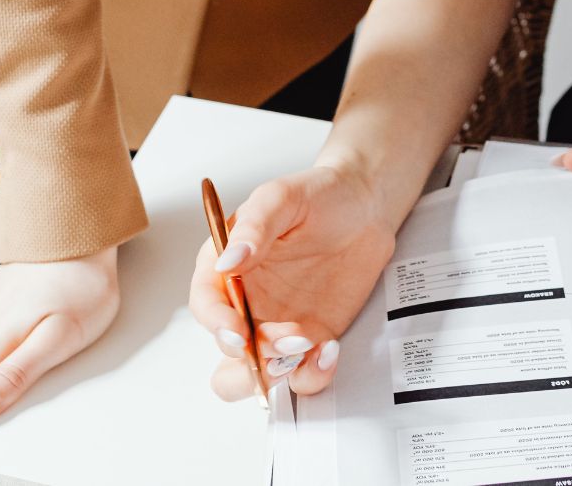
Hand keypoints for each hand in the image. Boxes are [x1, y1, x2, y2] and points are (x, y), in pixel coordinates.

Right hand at [0, 246, 119, 441]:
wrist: (74, 235)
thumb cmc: (80, 288)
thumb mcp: (58, 339)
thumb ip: (13, 377)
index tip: (17, 425)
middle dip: (6, 392)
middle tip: (47, 366)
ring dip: (6, 365)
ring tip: (40, 340)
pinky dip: (4, 344)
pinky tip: (28, 325)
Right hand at [186, 163, 397, 400]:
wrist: (366, 207)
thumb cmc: (320, 194)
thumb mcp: (283, 196)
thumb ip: (256, 224)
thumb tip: (227, 261)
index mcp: (226, 267)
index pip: (205, 303)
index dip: (216, 322)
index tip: (238, 330)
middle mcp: (245, 303)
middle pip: (227, 351)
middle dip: (251, 358)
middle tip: (285, 342)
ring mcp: (275, 326)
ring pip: (258, 375)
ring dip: (278, 373)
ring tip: (311, 344)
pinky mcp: (308, 341)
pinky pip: (300, 376)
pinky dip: (312, 375)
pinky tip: (330, 349)